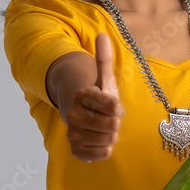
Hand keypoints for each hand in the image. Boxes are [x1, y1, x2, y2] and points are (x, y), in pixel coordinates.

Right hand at [63, 33, 123, 161]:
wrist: (84, 116)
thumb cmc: (100, 98)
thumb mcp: (105, 78)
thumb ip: (104, 59)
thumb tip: (102, 35)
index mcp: (82, 94)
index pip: (113, 105)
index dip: (117, 106)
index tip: (110, 103)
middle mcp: (73, 114)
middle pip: (113, 124)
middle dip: (116, 122)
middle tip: (108, 118)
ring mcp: (73, 133)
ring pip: (109, 139)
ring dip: (111, 135)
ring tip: (104, 129)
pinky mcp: (75, 149)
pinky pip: (100, 154)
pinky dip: (104, 150)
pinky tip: (100, 142)